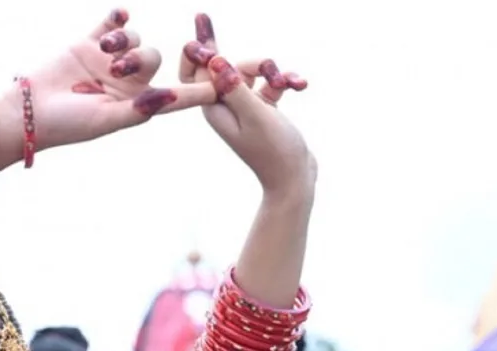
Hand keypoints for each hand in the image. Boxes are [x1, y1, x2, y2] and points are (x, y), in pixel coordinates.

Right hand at [20, 9, 217, 151]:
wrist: (26, 112)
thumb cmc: (67, 125)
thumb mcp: (105, 121)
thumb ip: (139, 110)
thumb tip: (171, 96)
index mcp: (136, 106)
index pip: (176, 95)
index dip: (201, 87)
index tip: (228, 81)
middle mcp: (127, 83)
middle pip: (153, 59)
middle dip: (140, 59)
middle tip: (117, 68)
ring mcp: (108, 62)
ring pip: (134, 39)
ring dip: (124, 42)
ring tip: (103, 52)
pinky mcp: (89, 43)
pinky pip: (112, 24)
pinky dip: (118, 19)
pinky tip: (117, 17)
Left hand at [178, 13, 316, 193]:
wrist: (296, 180)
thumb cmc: (274, 152)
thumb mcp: (256, 116)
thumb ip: (235, 88)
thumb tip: (214, 60)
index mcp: (214, 109)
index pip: (197, 74)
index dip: (198, 50)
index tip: (199, 24)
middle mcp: (225, 107)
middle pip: (226, 68)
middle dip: (247, 60)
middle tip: (218, 27)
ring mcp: (244, 108)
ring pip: (251, 73)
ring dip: (271, 72)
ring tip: (288, 82)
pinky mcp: (263, 110)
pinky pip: (269, 84)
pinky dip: (284, 82)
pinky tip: (299, 85)